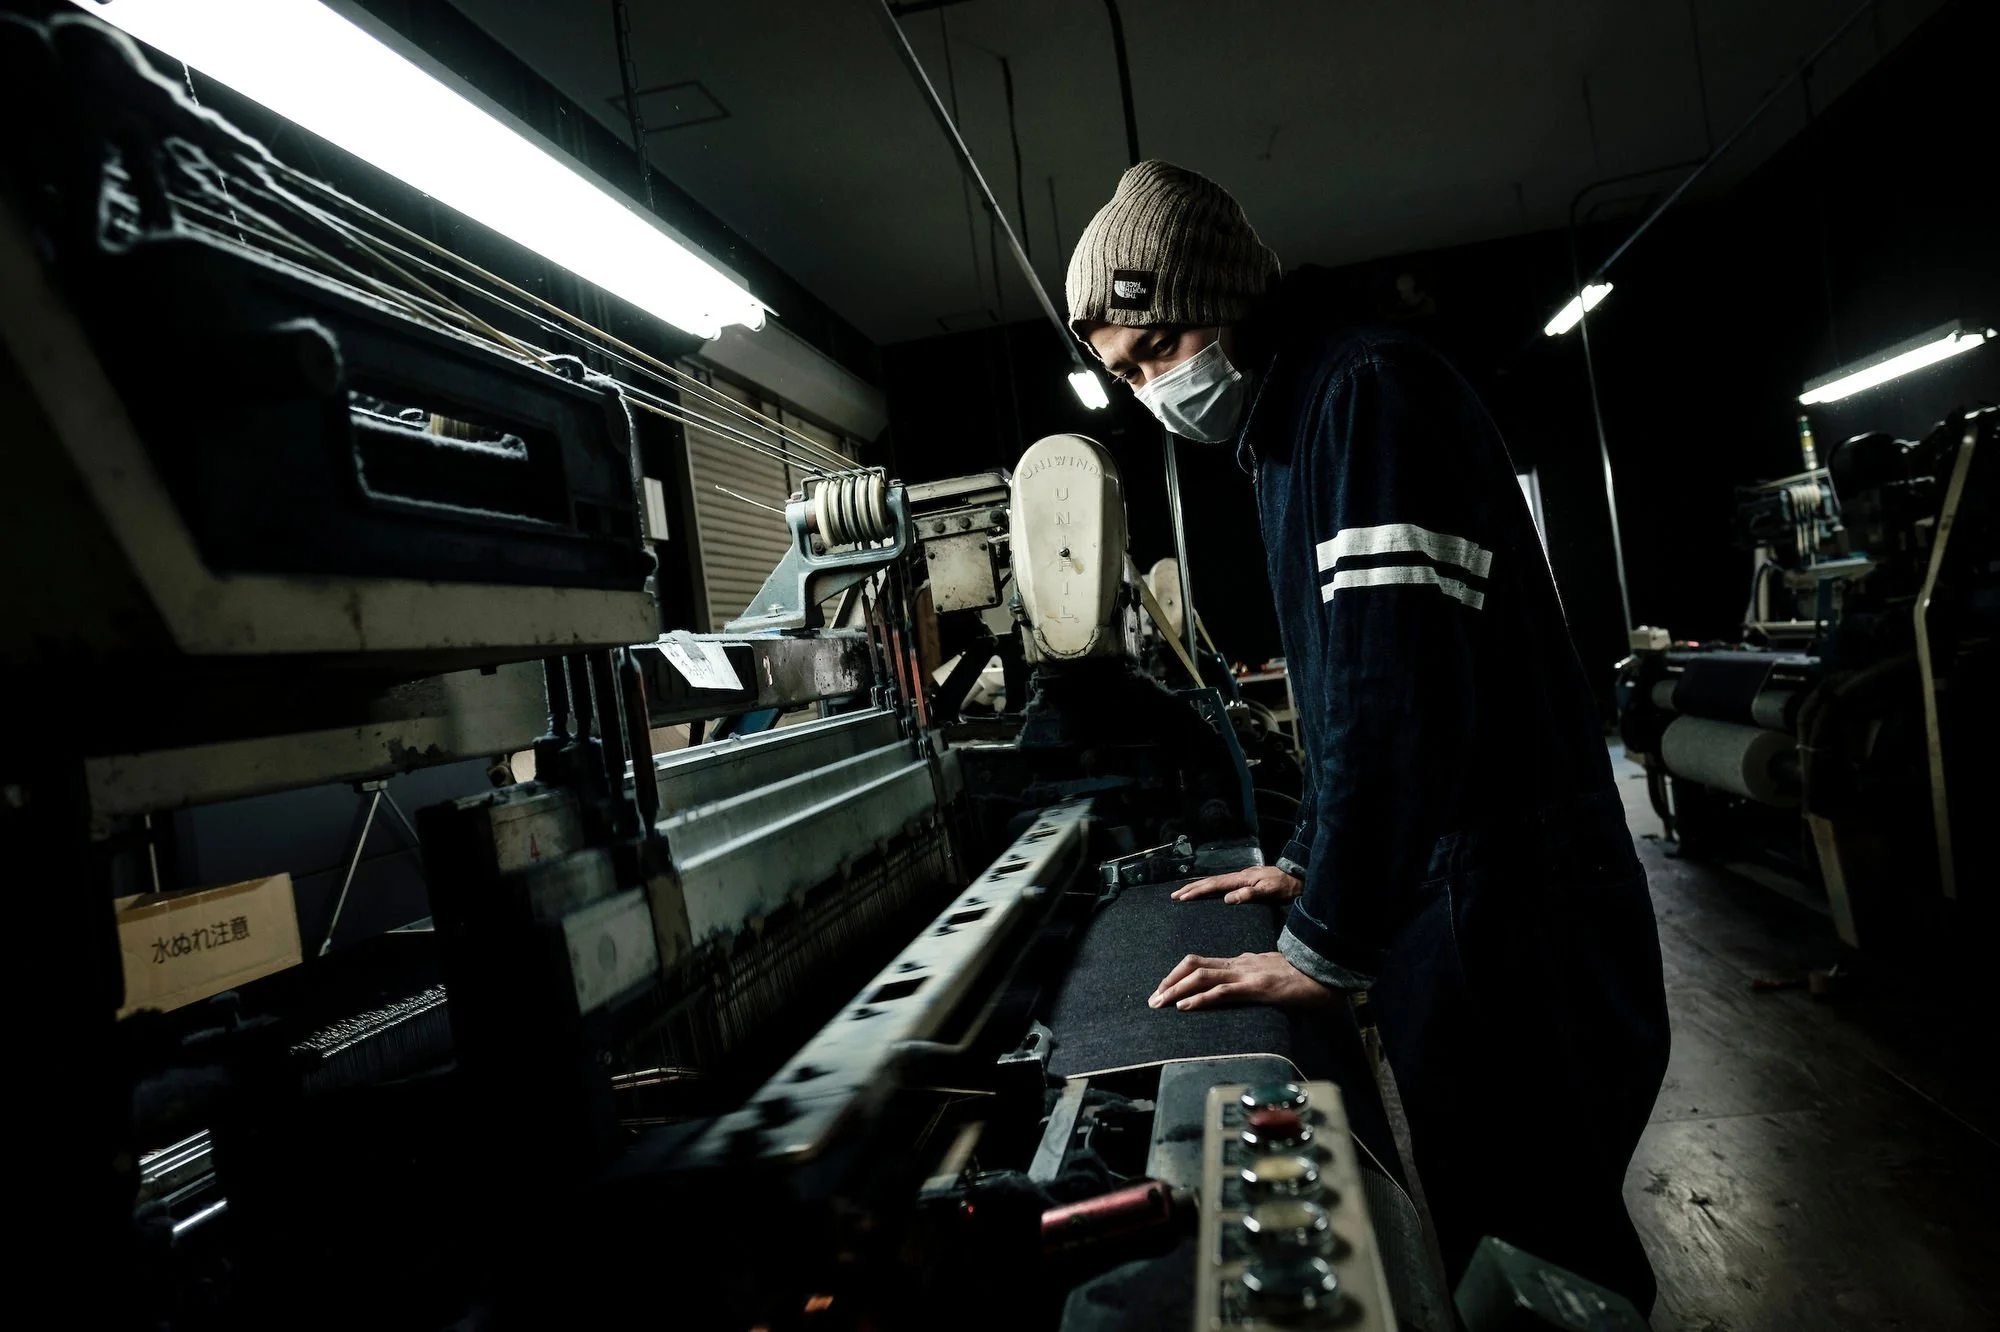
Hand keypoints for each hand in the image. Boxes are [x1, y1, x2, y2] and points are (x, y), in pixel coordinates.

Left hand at [1147, 951, 1340, 1011]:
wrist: (1326, 974)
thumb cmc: (1303, 977)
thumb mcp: (1271, 974)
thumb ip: (1253, 976)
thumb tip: (1238, 986)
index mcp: (1242, 962)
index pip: (1201, 963)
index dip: (1178, 974)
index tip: (1163, 989)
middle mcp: (1240, 964)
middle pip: (1194, 965)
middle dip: (1169, 981)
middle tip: (1153, 999)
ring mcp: (1247, 974)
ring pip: (1202, 976)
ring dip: (1176, 990)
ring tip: (1160, 1003)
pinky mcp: (1257, 987)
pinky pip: (1223, 991)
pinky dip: (1200, 998)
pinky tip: (1185, 1006)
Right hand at [1170, 866, 1302, 903]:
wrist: (1299, 879)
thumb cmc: (1285, 886)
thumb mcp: (1269, 891)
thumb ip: (1248, 894)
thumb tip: (1226, 899)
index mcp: (1241, 878)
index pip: (1213, 885)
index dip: (1196, 891)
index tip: (1181, 897)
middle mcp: (1239, 876)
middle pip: (1210, 882)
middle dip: (1191, 889)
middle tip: (1174, 896)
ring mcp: (1242, 878)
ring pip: (1214, 882)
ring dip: (1198, 888)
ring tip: (1183, 894)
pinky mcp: (1246, 882)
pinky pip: (1222, 885)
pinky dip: (1209, 888)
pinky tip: (1207, 893)